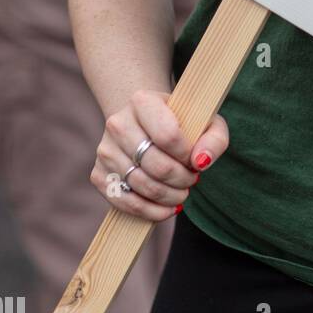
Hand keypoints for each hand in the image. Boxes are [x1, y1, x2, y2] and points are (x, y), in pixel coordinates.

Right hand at [91, 89, 228, 221]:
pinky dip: (149, 211)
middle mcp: (117, 123)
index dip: (187, 155)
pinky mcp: (99, 175)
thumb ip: (214, 139)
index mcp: (142, 101)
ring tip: (182, 193)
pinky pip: (124, 202)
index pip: (168, 136)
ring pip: (142, 185)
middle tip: (192, 180)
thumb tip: (201, 162)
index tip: (195, 159)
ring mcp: (105, 150)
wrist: (146, 122)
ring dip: (169, 197)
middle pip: (156, 165)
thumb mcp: (206, 122)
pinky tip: (166, 208)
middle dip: (181, 180)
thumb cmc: (181, 122)